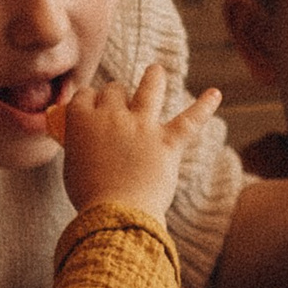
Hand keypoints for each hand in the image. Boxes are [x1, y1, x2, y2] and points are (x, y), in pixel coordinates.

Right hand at [52, 65, 219, 219]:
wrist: (115, 215)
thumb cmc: (90, 197)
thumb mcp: (72, 166)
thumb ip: (78, 144)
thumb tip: (85, 138)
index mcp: (82, 121)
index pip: (86, 94)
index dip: (91, 99)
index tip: (94, 106)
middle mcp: (112, 116)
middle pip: (115, 89)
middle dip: (117, 95)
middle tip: (121, 106)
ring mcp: (142, 127)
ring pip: (149, 88)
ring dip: (154, 78)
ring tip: (156, 72)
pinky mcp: (167, 142)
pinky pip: (190, 119)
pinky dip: (204, 106)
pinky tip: (215, 94)